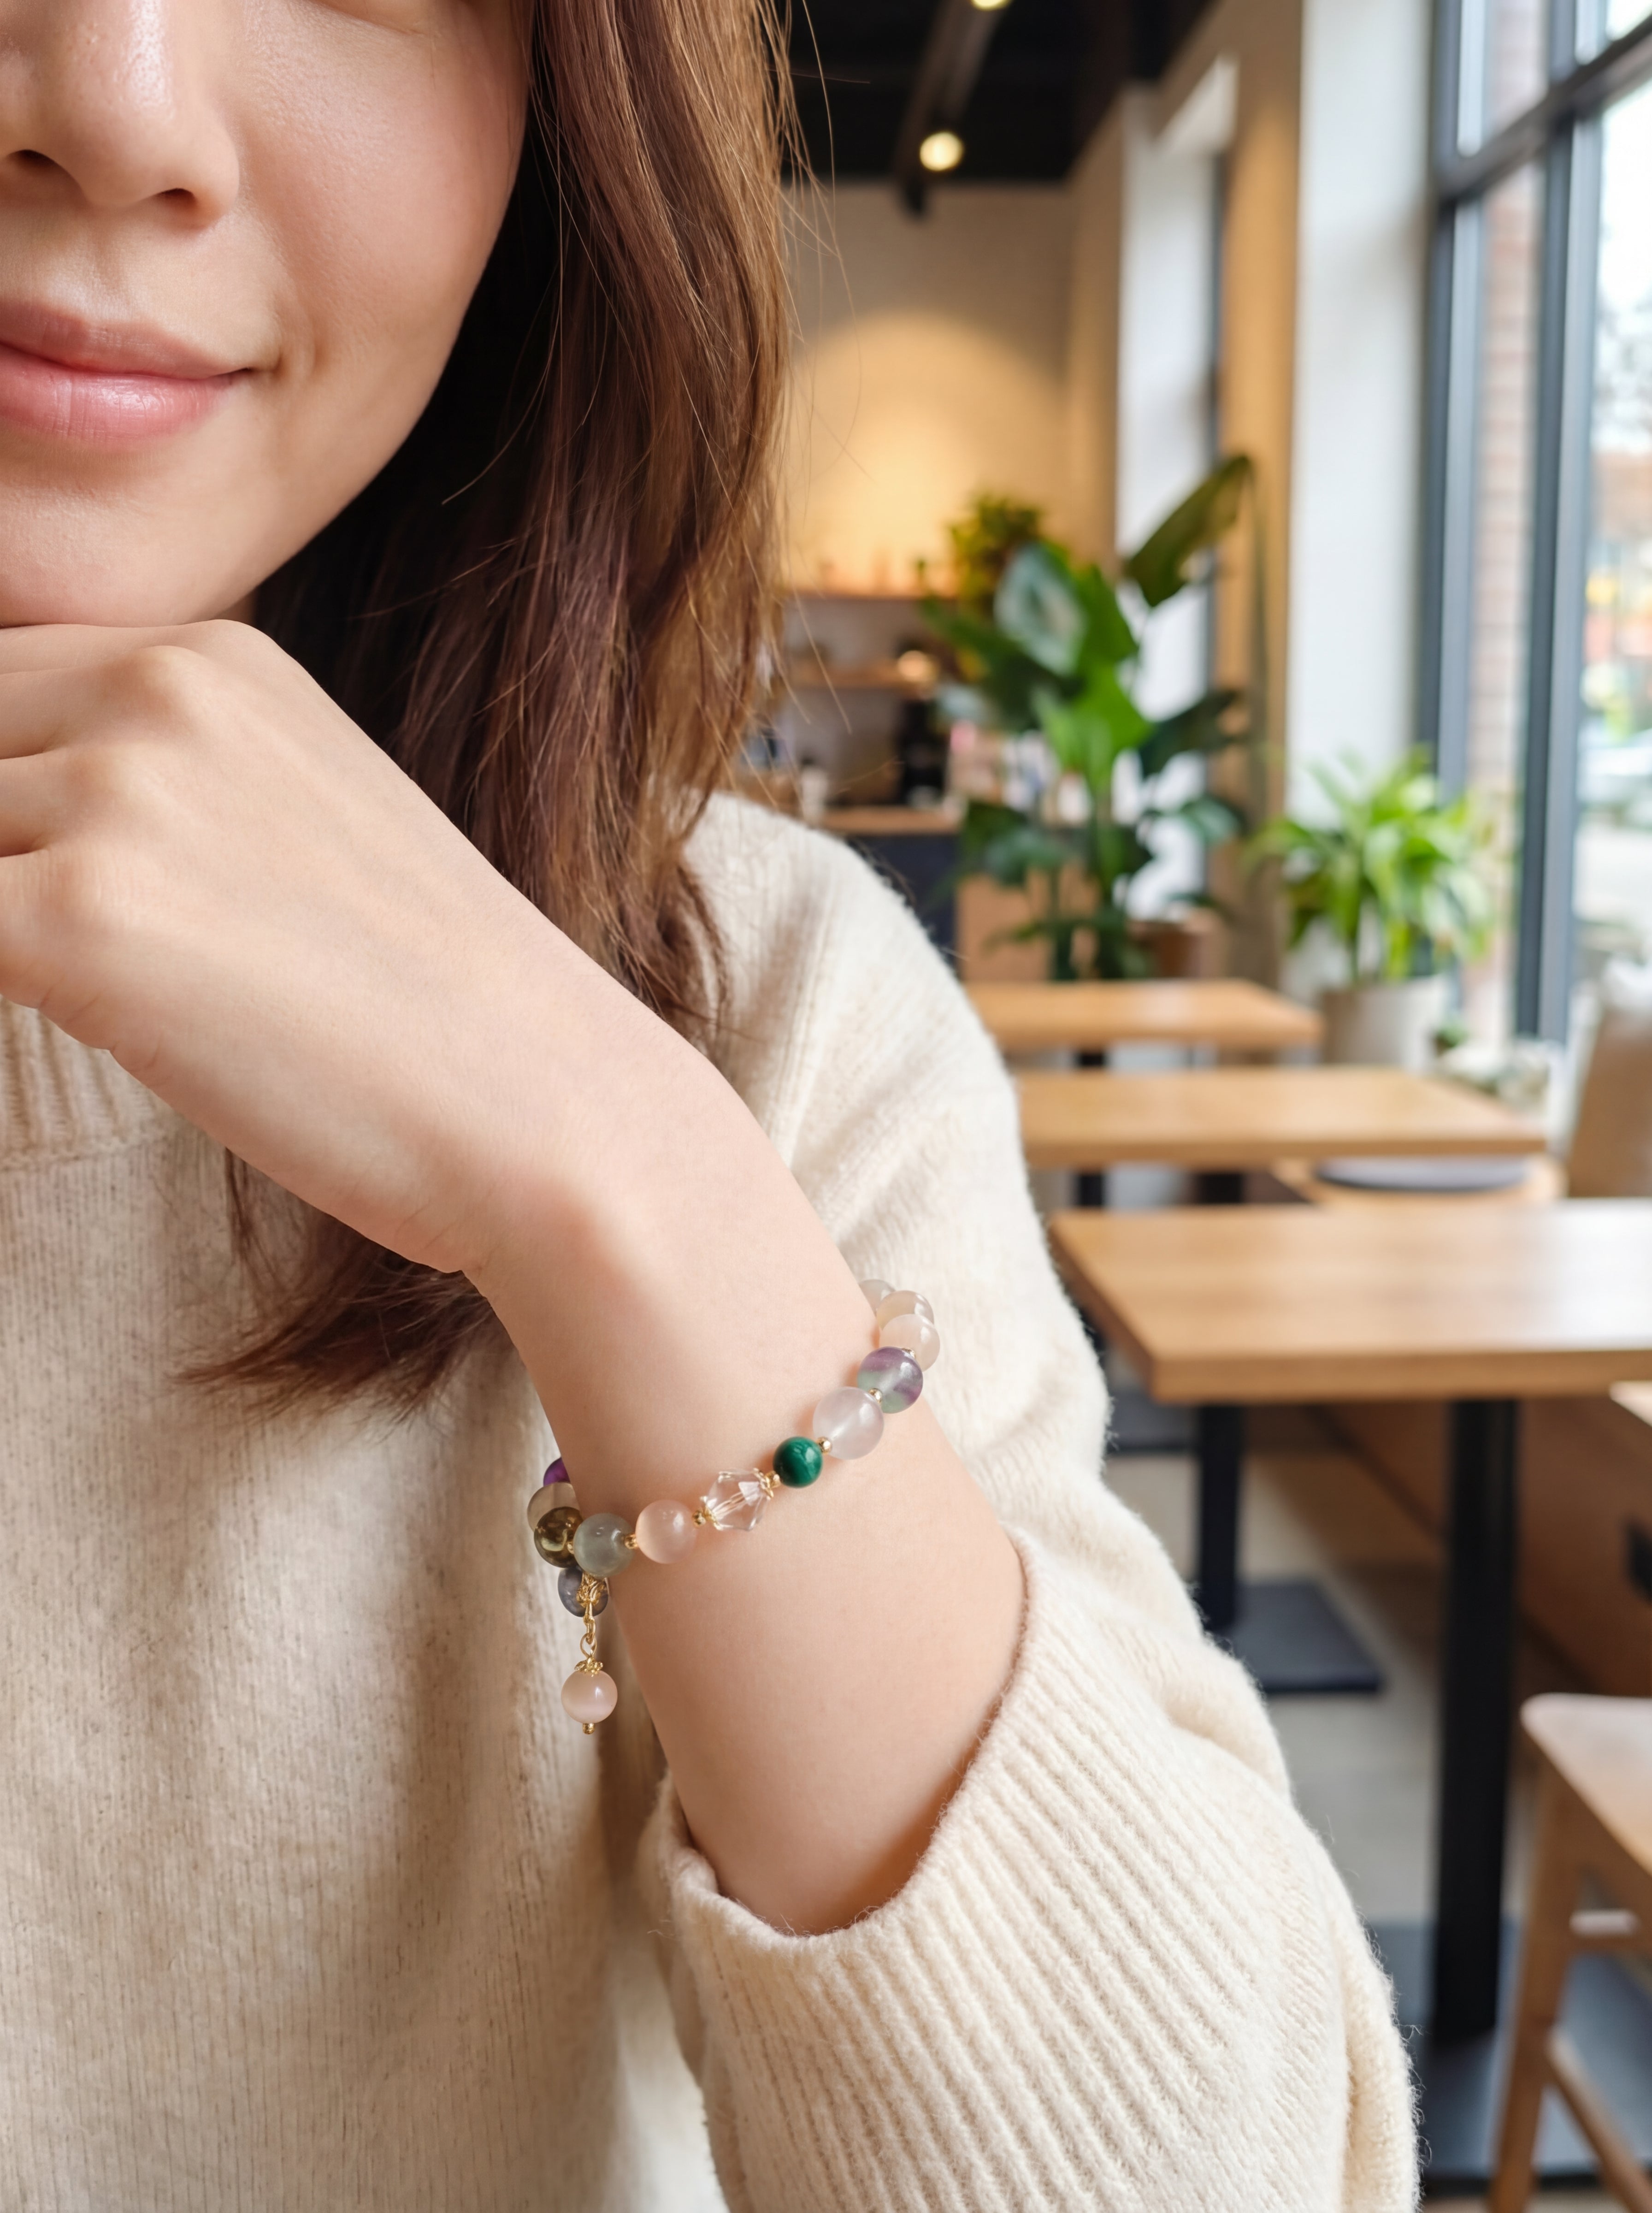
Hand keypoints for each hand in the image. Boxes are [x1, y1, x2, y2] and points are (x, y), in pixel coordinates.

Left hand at [0, 619, 613, 1271]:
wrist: (542, 1104)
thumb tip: (23, 836)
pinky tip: (77, 1031)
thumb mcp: (298, 824)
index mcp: (212, 659)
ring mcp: (112, 797)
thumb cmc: (430, 1009)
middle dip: (2, 864)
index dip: (6, 805)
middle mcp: (153, 688)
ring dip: (6, 925)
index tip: (70, 889)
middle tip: (87, 953)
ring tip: (119, 995)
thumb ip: (161, 790)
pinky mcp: (73, 921)